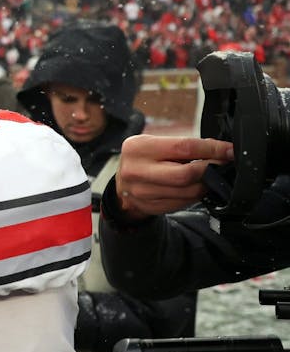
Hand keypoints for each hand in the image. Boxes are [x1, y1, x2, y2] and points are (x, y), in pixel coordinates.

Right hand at [115, 135, 233, 220]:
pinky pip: (184, 202)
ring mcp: (142, 192)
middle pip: (186, 174)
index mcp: (138, 148)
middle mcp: (137, 171)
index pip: (183, 147)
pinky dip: (196, 194)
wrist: (122, 186)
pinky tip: (196, 187)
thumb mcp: (154, 144)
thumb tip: (220, 151)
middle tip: (222, 165)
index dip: (211, 149)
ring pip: (188, 191)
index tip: (229, 150)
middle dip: (210, 169)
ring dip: (206, 184)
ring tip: (209, 175)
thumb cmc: (144, 159)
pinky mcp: (151, 207)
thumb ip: (182, 146)